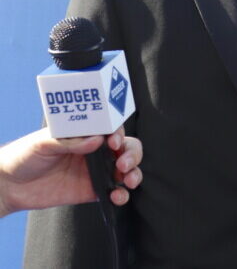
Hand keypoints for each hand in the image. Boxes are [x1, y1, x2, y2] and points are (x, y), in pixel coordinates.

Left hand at [0, 127, 142, 216]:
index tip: (113, 142)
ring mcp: (95, 171)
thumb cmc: (24, 156)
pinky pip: (115, 192)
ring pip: (126, 169)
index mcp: (86, 134)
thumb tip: (97, 139)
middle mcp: (95, 151)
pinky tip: (118, 196)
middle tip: (123, 163)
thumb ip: (71, 141)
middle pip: (126, 148)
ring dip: (134, 173)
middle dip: (132, 154)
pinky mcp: (92, 191)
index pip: (112, 130)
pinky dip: (122, 194)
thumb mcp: (44, 143)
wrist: (9, 186)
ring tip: (129, 180)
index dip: (119, 134)